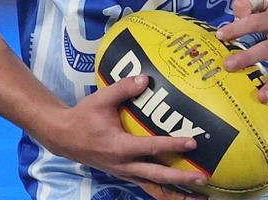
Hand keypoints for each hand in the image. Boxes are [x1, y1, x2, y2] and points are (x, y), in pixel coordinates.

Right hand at [42, 74, 208, 198]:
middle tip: (203, 178)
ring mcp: (125, 173)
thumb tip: (146, 79)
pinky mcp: (125, 175)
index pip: (151, 147)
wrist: (64, 137)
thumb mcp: (101, 99)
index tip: (192, 143)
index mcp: (120, 147)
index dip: (173, 145)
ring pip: (153, 189)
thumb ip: (124, 88)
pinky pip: (147, 187)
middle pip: (157, 177)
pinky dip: (164, 191)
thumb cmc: (84, 117)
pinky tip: (180, 192)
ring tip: (198, 198)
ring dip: (176, 194)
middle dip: (181, 179)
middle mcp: (124, 165)